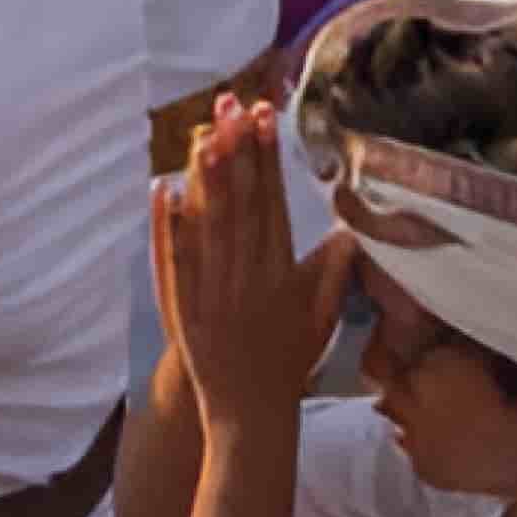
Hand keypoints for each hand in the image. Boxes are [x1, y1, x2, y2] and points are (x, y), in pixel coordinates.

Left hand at [152, 98, 330, 433]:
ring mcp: (212, 291)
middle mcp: (247, 277)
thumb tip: (353, 228)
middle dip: (236, 151)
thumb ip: (335, 270)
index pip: (273, 203)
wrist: (249, 412)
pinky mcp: (182, 306)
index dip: (267, 158)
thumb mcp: (321, 315)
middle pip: (240, 204)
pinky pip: (174, 259)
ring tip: (202, 131)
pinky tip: (162, 188)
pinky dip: (168, 224)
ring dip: (205, 177)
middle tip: (230, 104)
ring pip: (209, 225)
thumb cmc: (289, 359)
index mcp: (281, 274)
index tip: (264, 116)